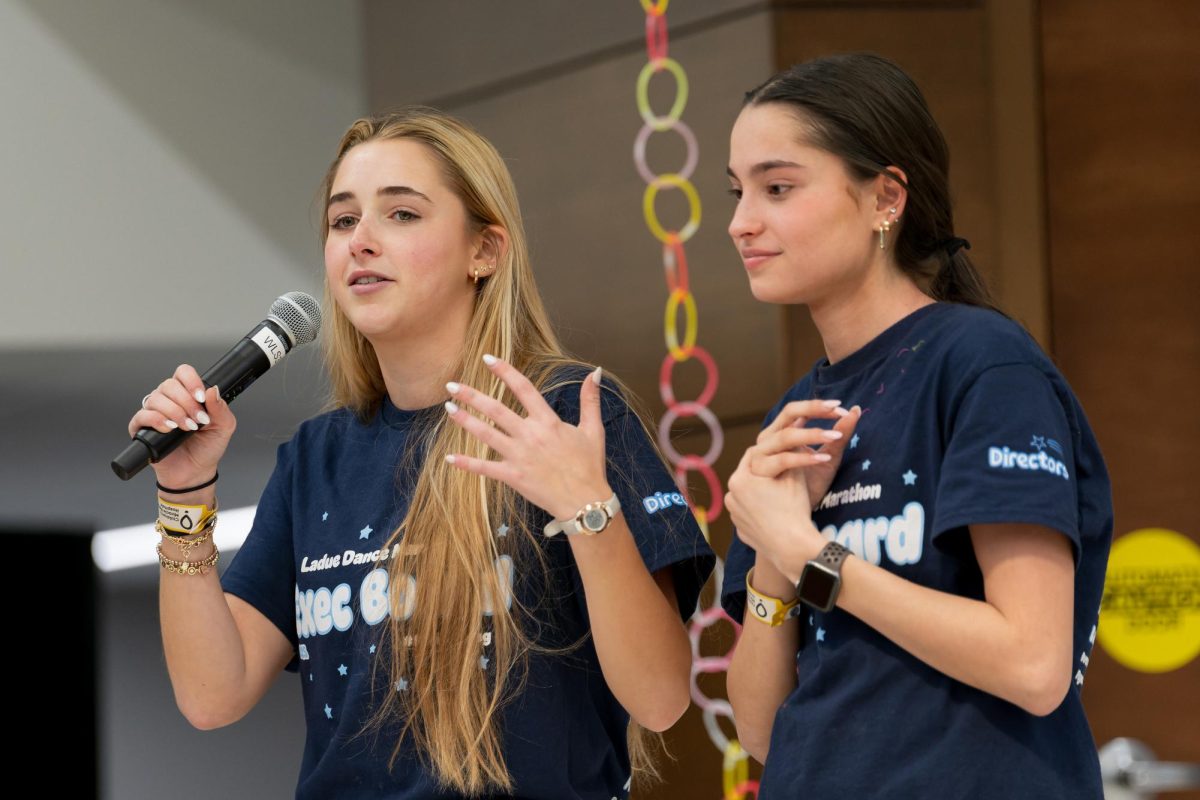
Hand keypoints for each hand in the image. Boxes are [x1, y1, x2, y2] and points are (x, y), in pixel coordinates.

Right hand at [127, 364, 235, 487]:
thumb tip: (213, 390)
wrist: (195, 472)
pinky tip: (169, 429)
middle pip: (169, 384)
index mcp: (187, 395)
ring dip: (175, 412)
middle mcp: (169, 400)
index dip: (191, 381)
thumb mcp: (224, 427)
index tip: (201, 397)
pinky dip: (156, 420)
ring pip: (156, 398)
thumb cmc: (207, 448)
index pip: (183, 373)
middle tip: (198, 420)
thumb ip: (221, 408)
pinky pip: (142, 415)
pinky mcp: (142, 428)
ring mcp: (154, 413)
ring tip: (187, 428)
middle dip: (186, 402)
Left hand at [444, 357, 610, 520]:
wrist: (585, 502)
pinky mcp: (513, 476)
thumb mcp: (593, 430)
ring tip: (448, 408)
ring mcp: (519, 456)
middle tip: (451, 385)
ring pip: (486, 434)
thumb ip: (590, 399)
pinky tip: (450, 457)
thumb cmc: (589, 466)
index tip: (488, 359)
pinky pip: (485, 469)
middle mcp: (530, 435)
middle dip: (471, 395)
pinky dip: (467, 463)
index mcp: (548, 422)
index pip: (523, 389)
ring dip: (465, 421)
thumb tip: (594, 372)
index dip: (505, 371)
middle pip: (495, 410)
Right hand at [748, 400, 861, 502]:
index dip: (818, 406)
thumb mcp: (830, 459)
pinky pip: (781, 459)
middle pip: (788, 413)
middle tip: (837, 409)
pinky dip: (803, 458)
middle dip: (813, 408)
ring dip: (812, 433)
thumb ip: (840, 436)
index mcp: (783, 432)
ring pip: (785, 435)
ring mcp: (762, 454)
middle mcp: (769, 439)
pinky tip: (823, 458)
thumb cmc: (811, 488)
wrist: (796, 519)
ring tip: (836, 436)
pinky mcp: (759, 472)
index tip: (842, 407)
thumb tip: (856, 409)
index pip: (799, 410)